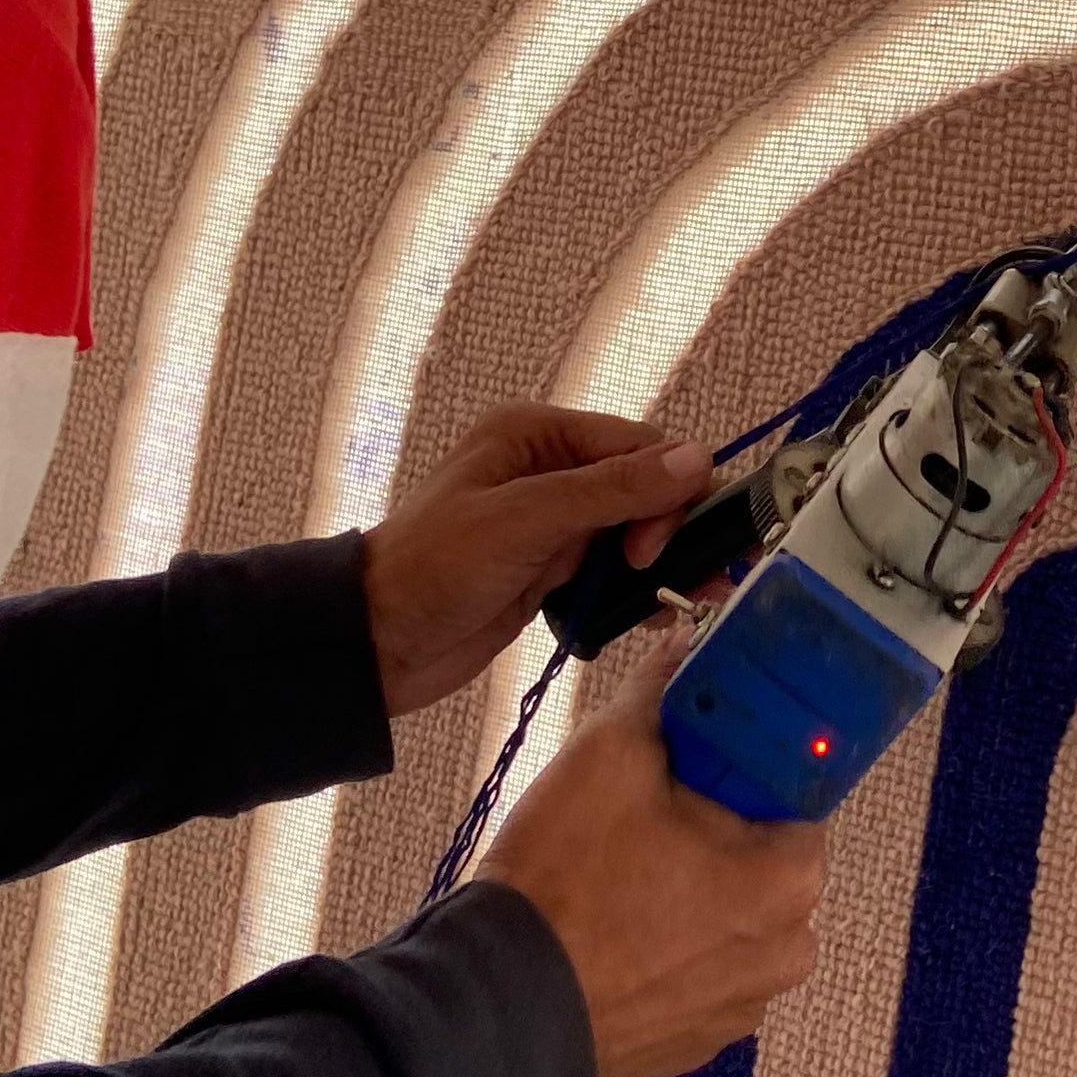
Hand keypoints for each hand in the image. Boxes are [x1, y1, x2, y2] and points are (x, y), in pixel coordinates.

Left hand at [361, 402, 711, 717]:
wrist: (378, 642)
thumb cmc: (434, 568)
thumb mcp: (525, 520)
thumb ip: (612, 490)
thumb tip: (698, 459)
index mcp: (537, 434)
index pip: (638, 446)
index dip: (666, 491)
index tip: (653, 548)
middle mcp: (550, 468)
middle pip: (645, 486)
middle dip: (673, 528)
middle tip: (683, 577)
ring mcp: (553, 521)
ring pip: (637, 529)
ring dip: (663, 561)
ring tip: (690, 597)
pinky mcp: (552, 568)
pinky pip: (614, 569)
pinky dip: (637, 589)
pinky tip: (652, 612)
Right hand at [479, 622, 826, 1076]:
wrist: (495, 1010)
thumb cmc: (561, 890)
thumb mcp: (608, 755)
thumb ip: (661, 694)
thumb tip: (682, 651)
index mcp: (791, 877)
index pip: (796, 788)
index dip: (744, 757)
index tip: (698, 748)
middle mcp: (785, 948)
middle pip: (759, 852)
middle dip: (709, 823)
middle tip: (639, 807)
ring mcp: (741, 1003)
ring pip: (723, 910)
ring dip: (683, 884)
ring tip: (611, 873)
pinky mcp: (694, 1039)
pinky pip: (692, 966)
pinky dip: (660, 942)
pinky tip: (605, 926)